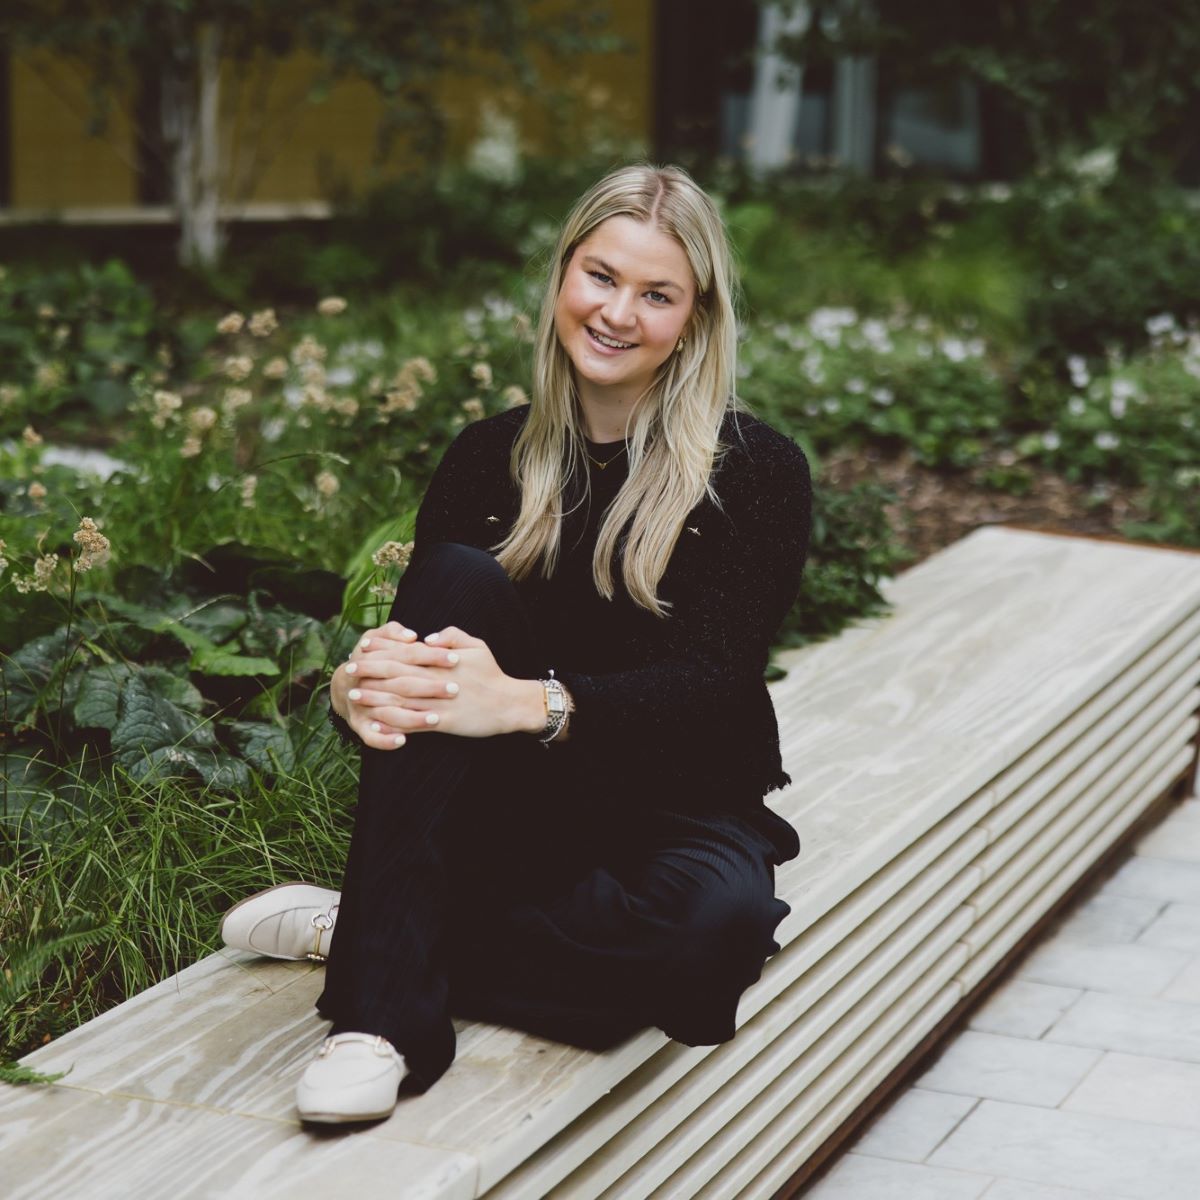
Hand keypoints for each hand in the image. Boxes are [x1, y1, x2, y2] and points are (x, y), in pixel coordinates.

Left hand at [332, 621, 533, 748]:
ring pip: (400, 699)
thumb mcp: (477, 646)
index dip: (382, 651)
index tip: (362, 649)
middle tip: (349, 670)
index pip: (405, 653)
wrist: (510, 704)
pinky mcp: (443, 723)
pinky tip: (376, 723)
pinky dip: (393, 723)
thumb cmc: (493, 674)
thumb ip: (452, 636)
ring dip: (375, 698)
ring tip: (355, 697)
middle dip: (371, 672)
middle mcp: (437, 680)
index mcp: (442, 661)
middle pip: (397, 675)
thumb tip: (428, 638)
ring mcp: (439, 703)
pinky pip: (413, 723)